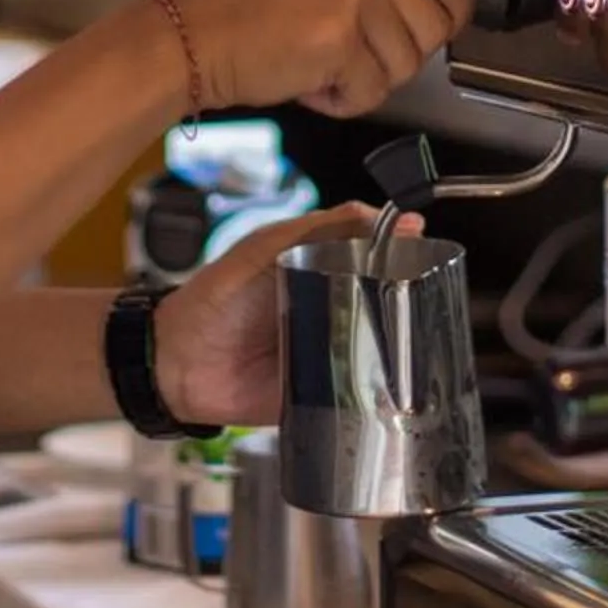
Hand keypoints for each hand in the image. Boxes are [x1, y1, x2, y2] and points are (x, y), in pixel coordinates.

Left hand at [155, 203, 421, 427]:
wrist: (179, 362)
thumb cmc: (217, 297)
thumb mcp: (267, 249)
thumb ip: (320, 229)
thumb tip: (381, 214)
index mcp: (325, 270)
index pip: (379, 259)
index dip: (406, 255)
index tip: (428, 252)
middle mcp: (336, 310)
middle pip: (389, 304)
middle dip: (412, 302)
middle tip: (428, 297)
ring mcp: (333, 352)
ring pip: (384, 348)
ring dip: (402, 346)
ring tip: (419, 338)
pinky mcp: (327, 393)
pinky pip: (362, 392)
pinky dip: (380, 389)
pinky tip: (399, 382)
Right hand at [160, 0, 477, 118]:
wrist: (183, 37)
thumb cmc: (240, 2)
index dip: (452, 6)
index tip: (429, 27)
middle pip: (437, 23)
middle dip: (398, 54)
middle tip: (347, 51)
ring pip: (408, 64)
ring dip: (366, 79)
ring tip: (316, 61)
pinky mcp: (339, 36)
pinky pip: (373, 91)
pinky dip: (341, 101)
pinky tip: (305, 79)